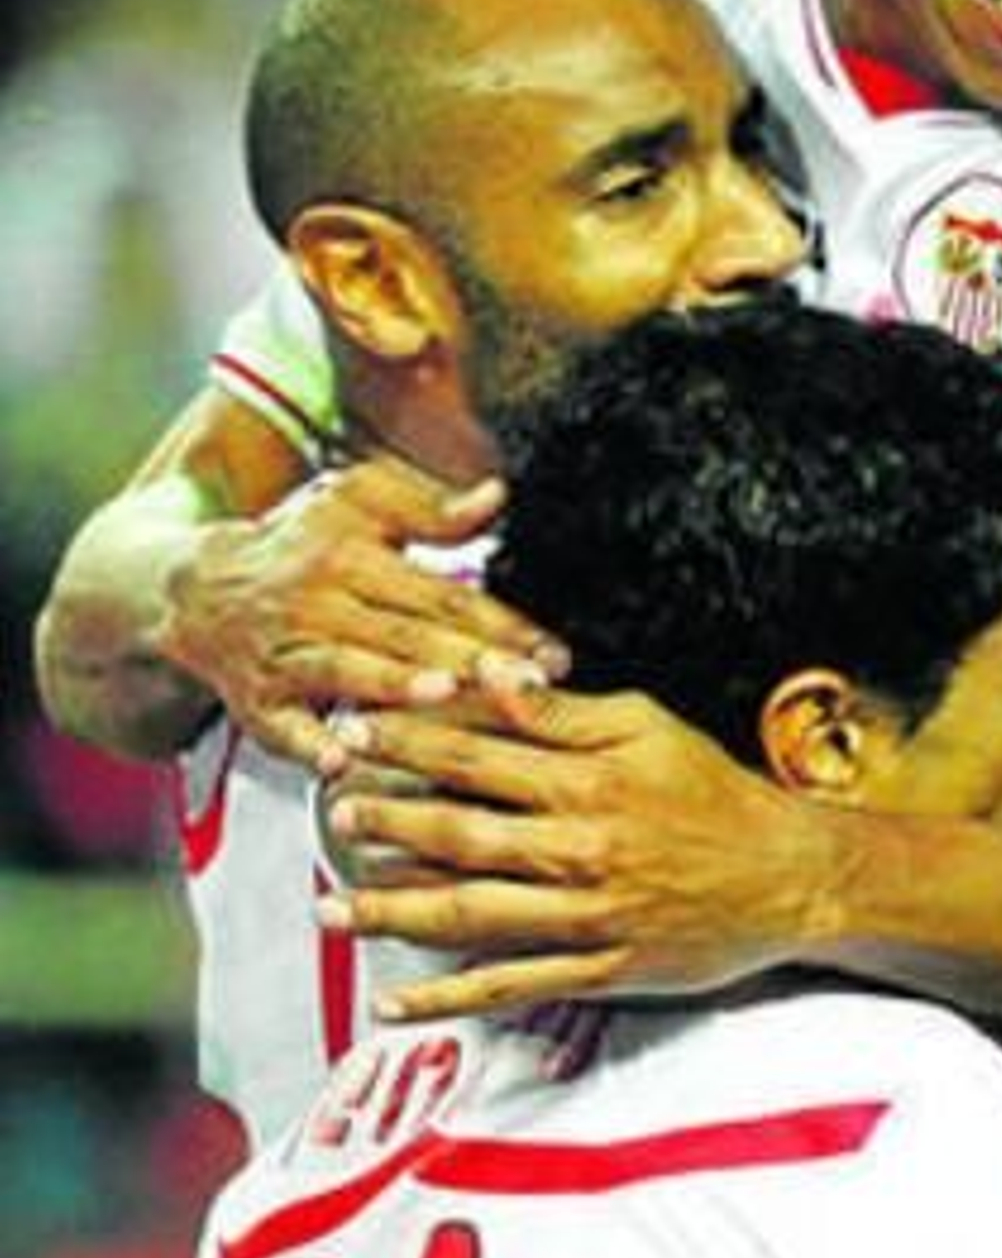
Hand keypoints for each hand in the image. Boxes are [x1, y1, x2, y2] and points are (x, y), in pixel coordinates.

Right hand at [161, 459, 555, 763]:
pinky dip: (307, 744)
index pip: (440, 593)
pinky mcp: (258, 701)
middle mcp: (318, 602)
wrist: (194, 589)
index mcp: (351, 553)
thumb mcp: (355, 502)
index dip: (499, 623)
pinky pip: (282, 726)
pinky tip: (340, 762)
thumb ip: (429, 508)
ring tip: (443, 694)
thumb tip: (497, 495)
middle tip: (527, 685)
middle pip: (405, 634)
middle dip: (470, 660)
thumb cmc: (297, 543)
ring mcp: (286, 653)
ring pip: (348, 671)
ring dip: (394, 684)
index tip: (552, 655)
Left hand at [315, 667, 837, 1017]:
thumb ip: (562, 711)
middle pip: (461, 834)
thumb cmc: (717, 795)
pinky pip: (510, 985)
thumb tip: (491, 676)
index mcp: (587, 782)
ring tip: (333, 907)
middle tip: (333, 812)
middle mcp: (579, 850)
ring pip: (471, 914)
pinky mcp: (597, 968)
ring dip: (393, 910)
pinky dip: (448, 997)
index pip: (477, 756)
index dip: (407, 742)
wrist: (790, 876)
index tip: (354, 732)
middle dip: (387, 822)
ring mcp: (585, 916)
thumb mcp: (647, 728)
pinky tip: (396, 999)